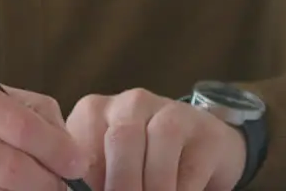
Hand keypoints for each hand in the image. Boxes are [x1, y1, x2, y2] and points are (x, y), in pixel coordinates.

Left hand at [66, 88, 245, 190]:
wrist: (198, 148)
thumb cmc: (139, 163)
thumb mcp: (107, 166)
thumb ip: (92, 178)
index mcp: (94, 113)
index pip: (80, 145)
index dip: (83, 181)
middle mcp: (130, 103)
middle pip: (121, 140)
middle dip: (121, 183)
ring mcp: (170, 111)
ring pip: (161, 142)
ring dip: (154, 186)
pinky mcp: (205, 131)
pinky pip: (191, 165)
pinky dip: (181, 189)